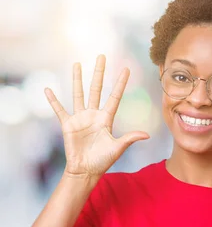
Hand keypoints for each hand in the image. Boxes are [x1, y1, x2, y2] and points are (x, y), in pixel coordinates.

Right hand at [45, 55, 148, 179]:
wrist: (86, 170)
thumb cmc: (103, 160)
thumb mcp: (118, 148)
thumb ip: (130, 138)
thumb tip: (147, 135)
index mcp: (107, 118)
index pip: (115, 96)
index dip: (120, 83)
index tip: (126, 68)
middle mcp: (93, 114)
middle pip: (96, 89)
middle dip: (99, 73)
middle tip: (101, 56)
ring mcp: (80, 118)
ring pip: (78, 94)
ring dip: (77, 79)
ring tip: (77, 64)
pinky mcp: (68, 124)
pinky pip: (59, 110)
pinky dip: (53, 100)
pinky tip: (48, 89)